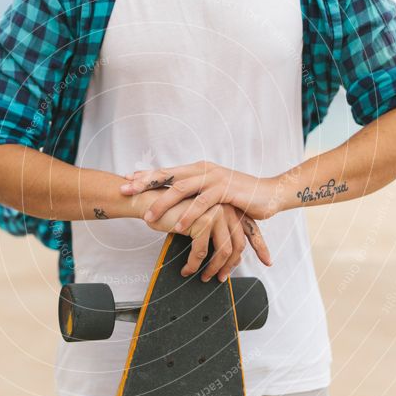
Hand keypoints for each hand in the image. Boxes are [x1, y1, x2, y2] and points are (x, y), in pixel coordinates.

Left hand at [121, 161, 277, 232]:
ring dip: (163, 204)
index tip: (125, 180)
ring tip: (149, 219)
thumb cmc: (239, 195)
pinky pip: (203, 203)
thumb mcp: (213, 191)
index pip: (167, 171)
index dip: (146, 175)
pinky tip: (178, 226)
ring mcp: (214, 178)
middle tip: (125, 191)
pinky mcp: (226, 190)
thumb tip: (175, 199)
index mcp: (197, 169)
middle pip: (168, 175)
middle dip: (145, 183)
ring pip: (182, 189)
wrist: (270, 193)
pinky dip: (189, 215)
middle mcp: (203, 170)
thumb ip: (195, 192)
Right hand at [144, 198, 271, 281]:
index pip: (249, 230)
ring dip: (212, 268)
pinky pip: (202, 251)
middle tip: (220, 278)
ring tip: (203, 277)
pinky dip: (194, 264)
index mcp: (229, 207)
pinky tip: (187, 270)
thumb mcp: (200, 221)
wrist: (150, 202)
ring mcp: (216, 213)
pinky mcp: (202, 220)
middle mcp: (226, 208)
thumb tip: (227, 256)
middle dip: (229, 266)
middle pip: (237, 244)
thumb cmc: (173, 213)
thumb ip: (216, 231)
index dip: (260, 246)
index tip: (268, 261)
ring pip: (222, 251)